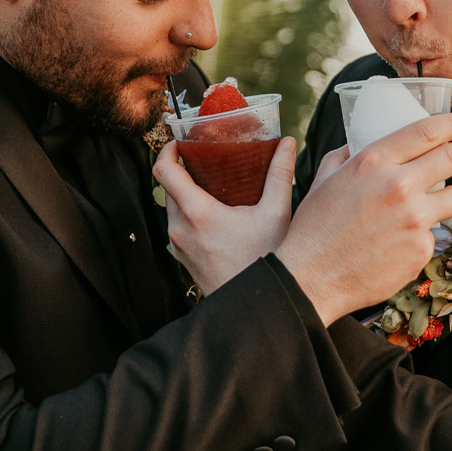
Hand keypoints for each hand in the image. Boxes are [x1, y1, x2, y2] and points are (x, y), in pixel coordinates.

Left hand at [153, 135, 296, 295]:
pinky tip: (214, 214)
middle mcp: (181, 230)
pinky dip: (189, 215)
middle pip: (168, 188)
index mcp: (198, 213)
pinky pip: (178, 228)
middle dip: (182, 170)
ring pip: (172, 209)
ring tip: (212, 186)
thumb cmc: (266, 261)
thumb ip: (280, 174)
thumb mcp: (277, 214)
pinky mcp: (183, 260)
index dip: (167, 151)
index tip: (180, 143)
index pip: (164, 172)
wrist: (256, 307)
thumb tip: (287, 143)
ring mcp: (179, 247)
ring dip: (185, 194)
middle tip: (205, 159)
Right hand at [276, 114, 451, 327]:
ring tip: (428, 205)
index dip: (451, 124)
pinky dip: (422, 235)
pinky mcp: (421, 249)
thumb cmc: (314, 229)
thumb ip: (345, 156)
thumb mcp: (324, 180)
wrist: (312, 279)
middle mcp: (399, 186)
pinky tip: (399, 242)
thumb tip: (357, 142)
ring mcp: (414, 220)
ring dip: (447, 197)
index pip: (427, 132)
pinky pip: (434, 233)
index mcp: (373, 162)